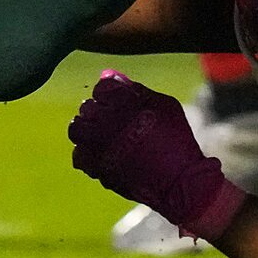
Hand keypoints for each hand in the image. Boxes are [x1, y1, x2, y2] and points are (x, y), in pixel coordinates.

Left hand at [69, 72, 247, 242]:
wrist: (180, 182)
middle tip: (110, 117)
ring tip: (101, 132)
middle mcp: (109, 126)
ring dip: (87, 128)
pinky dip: (86, 152)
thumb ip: (136, 89)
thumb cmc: (177, 140)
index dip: (109, 92)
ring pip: (77, 130)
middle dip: (97, 109)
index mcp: (125, 105)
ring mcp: (102, 150)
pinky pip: (79, 157)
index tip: (116, 100)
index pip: (102, 88)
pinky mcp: (100, 171)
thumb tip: (111, 75)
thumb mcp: (164, 105)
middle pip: (87, 107)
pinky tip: (101, 151)